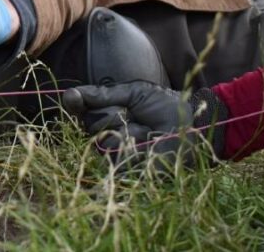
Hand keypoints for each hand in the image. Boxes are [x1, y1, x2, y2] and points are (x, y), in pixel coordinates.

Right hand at [62, 81, 223, 167]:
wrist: (194, 125)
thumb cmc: (168, 106)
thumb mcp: (134, 93)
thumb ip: (102, 94)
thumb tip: (69, 94)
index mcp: (109, 114)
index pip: (81, 109)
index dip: (76, 103)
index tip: (73, 98)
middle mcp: (108, 134)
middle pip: (89, 123)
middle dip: (110, 114)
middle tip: (134, 114)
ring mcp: (116, 153)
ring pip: (100, 139)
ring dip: (122, 129)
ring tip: (145, 130)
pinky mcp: (127, 169)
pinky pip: (114, 154)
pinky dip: (129, 144)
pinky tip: (145, 142)